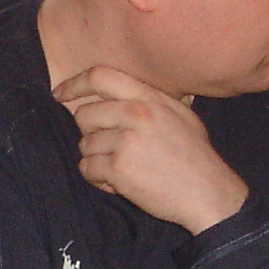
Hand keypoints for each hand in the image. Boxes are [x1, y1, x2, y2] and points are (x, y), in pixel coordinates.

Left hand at [54, 65, 248, 234]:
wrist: (208, 192)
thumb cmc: (195, 155)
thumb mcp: (180, 114)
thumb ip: (148, 100)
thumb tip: (116, 94)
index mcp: (149, 97)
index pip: (100, 76)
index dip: (74, 84)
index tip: (59, 94)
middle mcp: (136, 114)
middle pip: (84, 115)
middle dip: (90, 134)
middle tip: (112, 148)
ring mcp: (126, 141)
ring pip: (84, 145)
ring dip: (97, 159)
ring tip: (124, 168)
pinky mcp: (119, 168)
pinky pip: (88, 168)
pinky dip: (99, 179)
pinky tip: (120, 183)